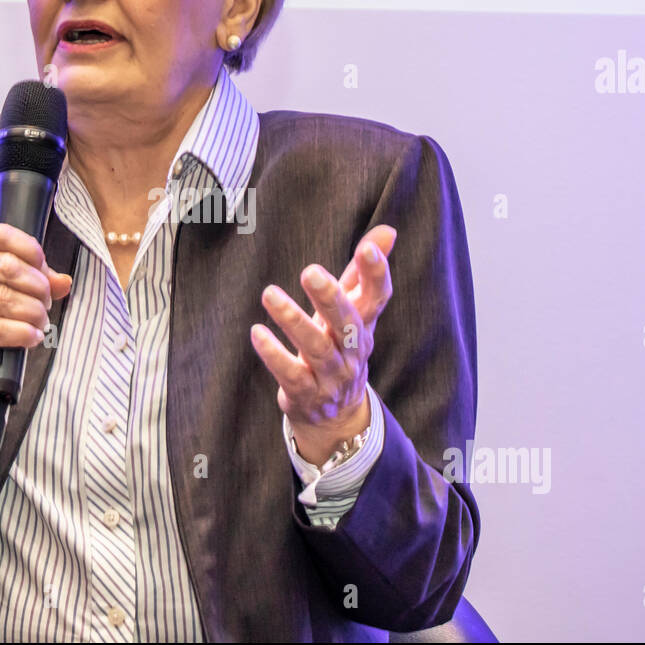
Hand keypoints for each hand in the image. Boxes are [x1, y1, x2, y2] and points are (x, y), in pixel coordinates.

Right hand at [0, 223, 72, 411]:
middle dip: (37, 286)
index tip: (43, 268)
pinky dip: (23, 333)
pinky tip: (32, 337)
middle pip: (6, 265)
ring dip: (34, 312)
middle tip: (46, 303)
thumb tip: (64, 281)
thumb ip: (32, 283)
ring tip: (41, 323)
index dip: (29, 247)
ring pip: (4, 297)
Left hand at [250, 225, 396, 465]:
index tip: (367, 248)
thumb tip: (387, 229)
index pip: (377, 297)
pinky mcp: (307, 394)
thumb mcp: (352, 311)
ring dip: (292, 320)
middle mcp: (353, 350)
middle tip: (310, 271)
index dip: (376, 274)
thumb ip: (362, 273)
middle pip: (347, 323)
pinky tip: (257, 333)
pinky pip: (291, 375)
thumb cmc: (339, 346)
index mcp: (364, 324)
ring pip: (316, 348)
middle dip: (330, 297)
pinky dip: (274, 355)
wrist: (336, 414)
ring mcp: (332, 376)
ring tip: (269, 294)